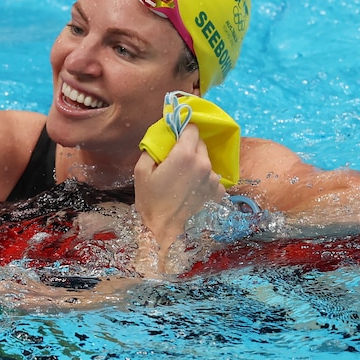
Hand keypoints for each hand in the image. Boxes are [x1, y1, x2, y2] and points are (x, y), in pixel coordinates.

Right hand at [133, 123, 224, 248]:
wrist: (165, 231)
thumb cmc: (150, 201)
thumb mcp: (141, 171)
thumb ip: (152, 148)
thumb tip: (160, 137)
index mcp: (184, 155)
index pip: (192, 128)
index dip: (183, 130)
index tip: (176, 136)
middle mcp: (203, 164)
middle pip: (200, 143)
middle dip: (189, 146)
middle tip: (176, 159)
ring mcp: (213, 179)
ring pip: (206, 160)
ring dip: (196, 163)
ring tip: (183, 178)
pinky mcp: (217, 192)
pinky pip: (211, 176)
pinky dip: (203, 179)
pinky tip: (191, 189)